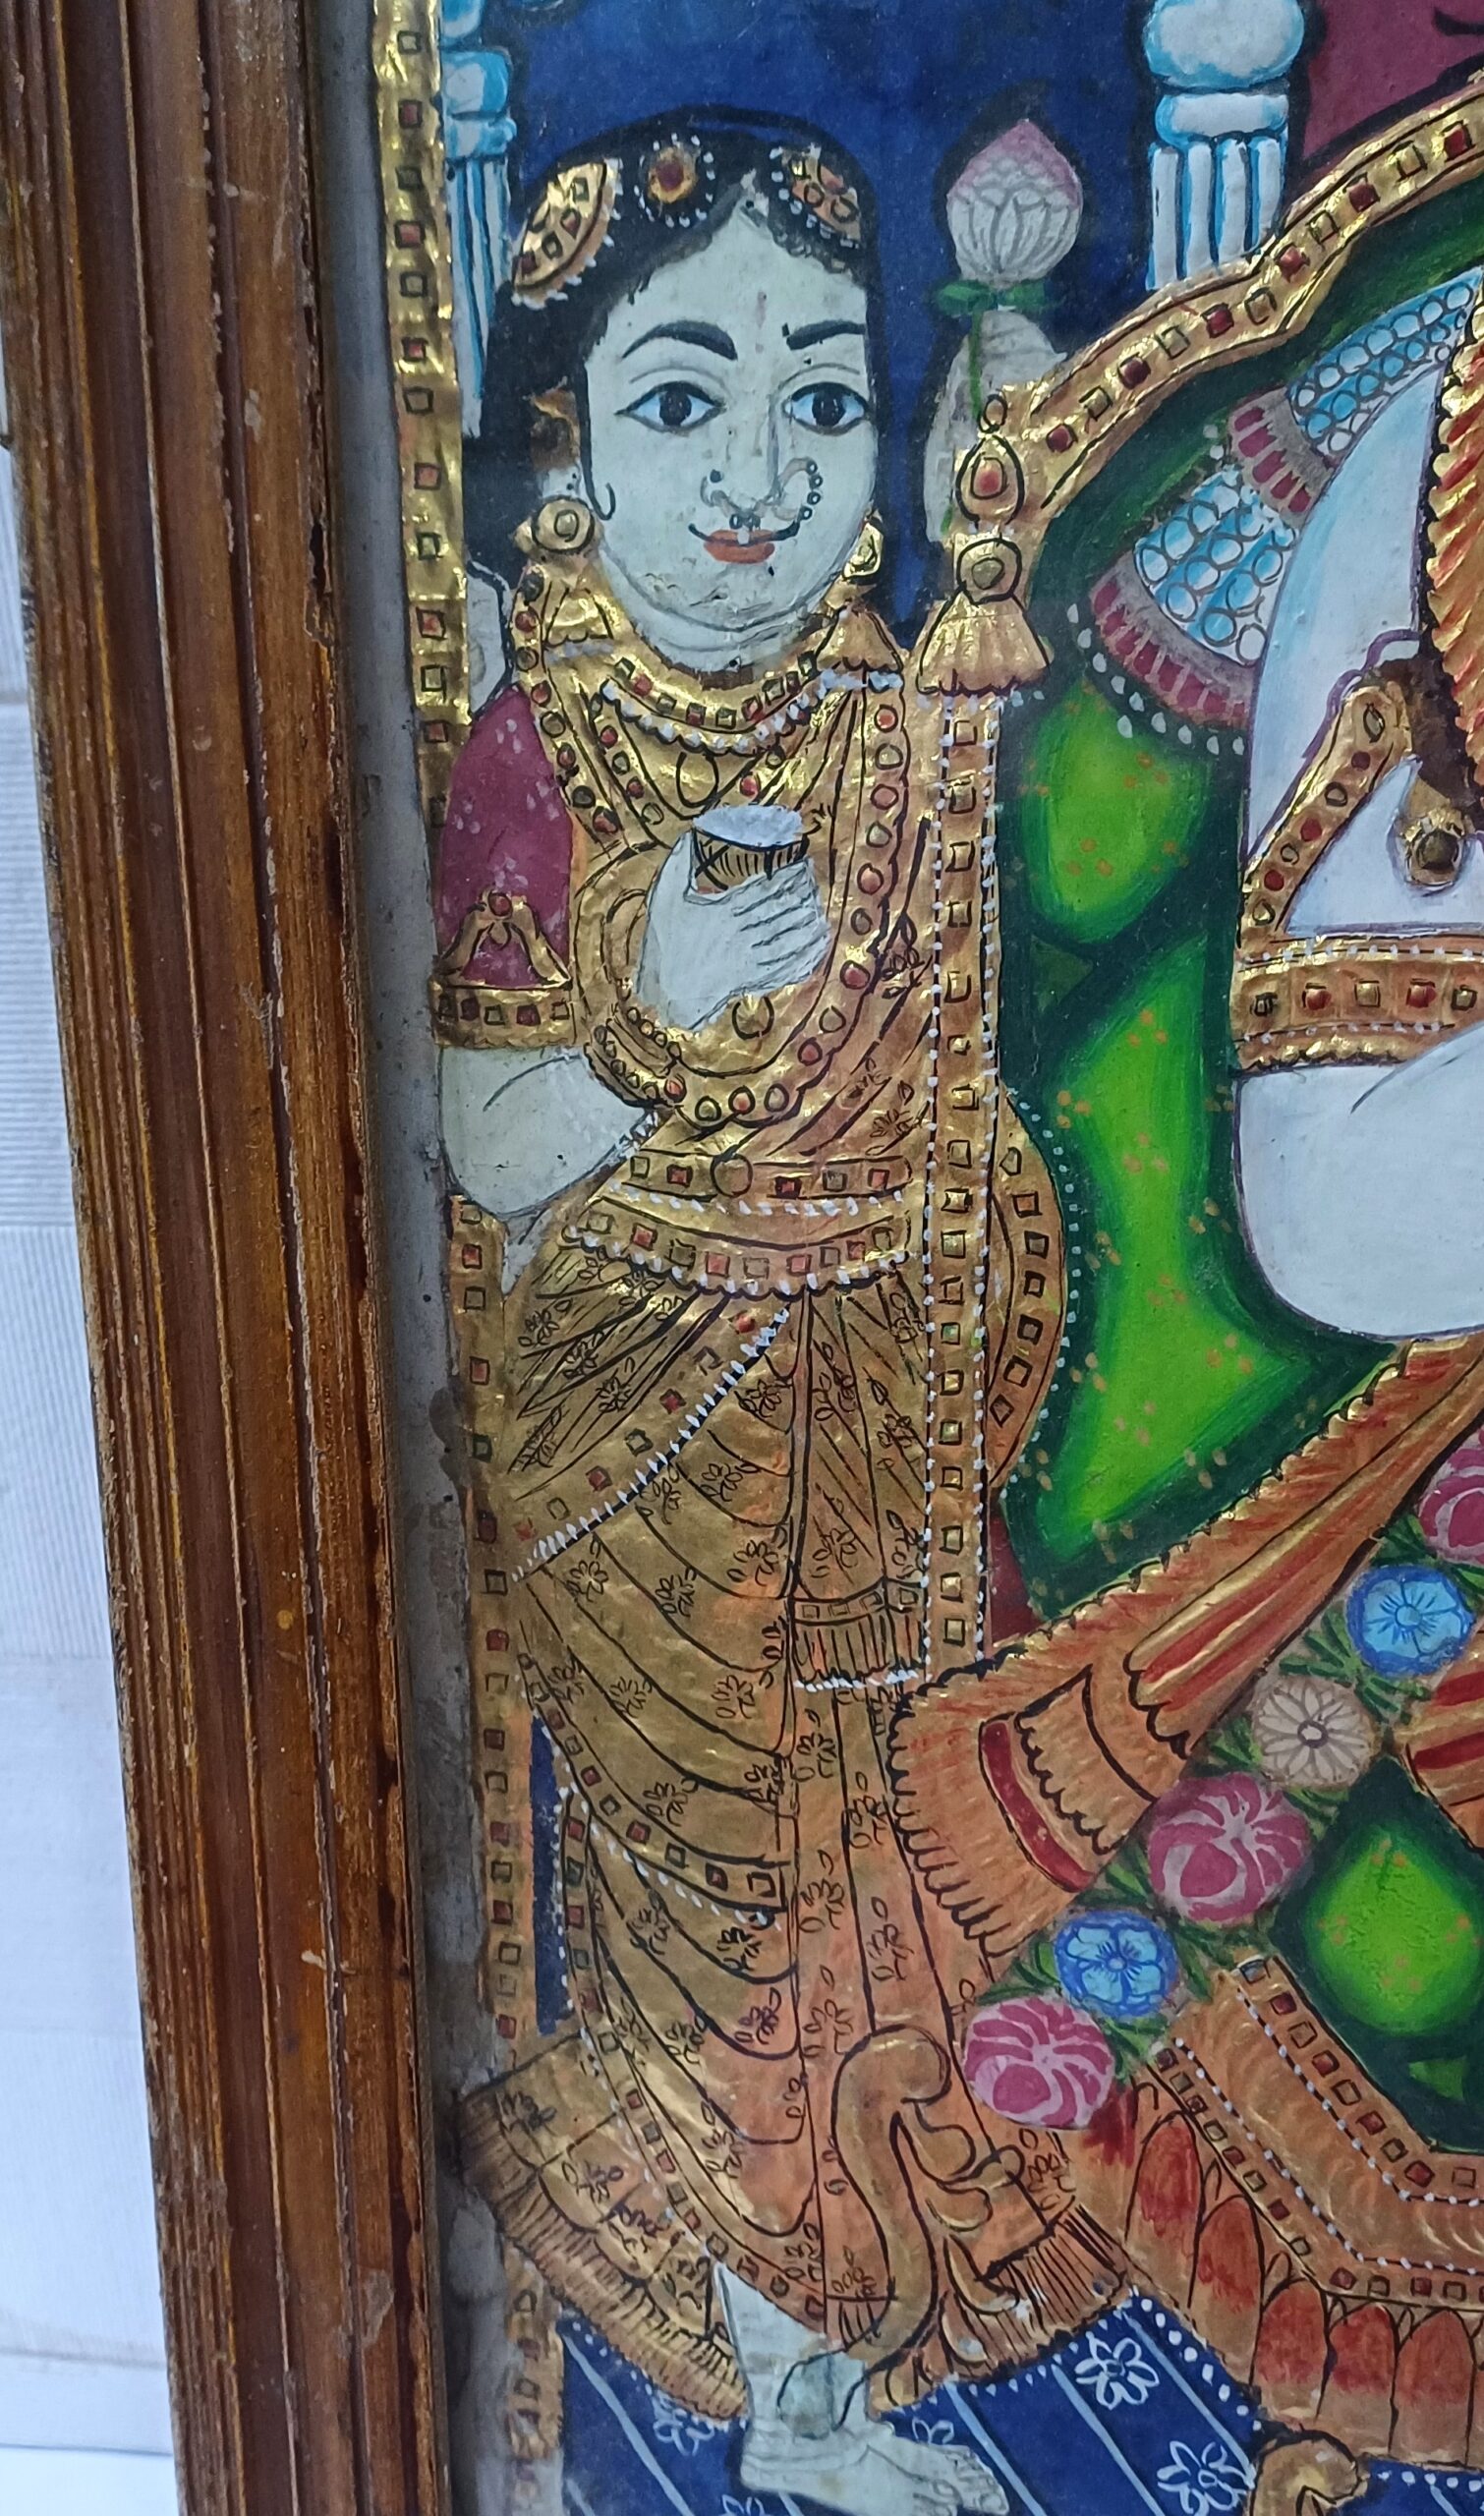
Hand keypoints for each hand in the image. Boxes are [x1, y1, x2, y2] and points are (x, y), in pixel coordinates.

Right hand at [633, 826, 828, 1032]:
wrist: (667, 988)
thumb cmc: (665, 941)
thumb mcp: (664, 897)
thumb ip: (679, 864)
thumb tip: (691, 836)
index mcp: (724, 911)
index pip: (764, 888)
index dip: (787, 874)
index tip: (800, 861)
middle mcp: (741, 933)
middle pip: (781, 909)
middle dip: (802, 893)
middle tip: (813, 881)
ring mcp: (749, 958)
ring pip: (789, 936)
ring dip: (807, 921)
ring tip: (818, 907)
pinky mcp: (753, 978)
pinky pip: (787, 965)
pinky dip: (805, 954)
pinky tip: (818, 942)